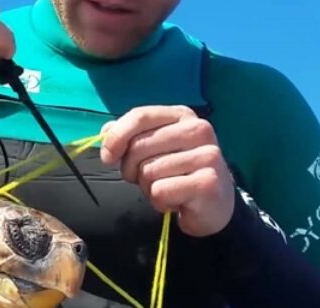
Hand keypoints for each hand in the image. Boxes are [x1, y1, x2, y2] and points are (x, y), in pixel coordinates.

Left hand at [100, 106, 234, 236]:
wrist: (213, 204)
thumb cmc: (177, 172)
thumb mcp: (153, 149)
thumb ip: (130, 136)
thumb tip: (106, 130)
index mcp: (182, 115)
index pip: (140, 116)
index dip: (116, 137)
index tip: (107, 157)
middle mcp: (198, 130)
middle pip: (139, 146)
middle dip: (132, 169)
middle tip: (147, 179)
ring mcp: (207, 155)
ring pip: (148, 172)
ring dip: (148, 187)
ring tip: (167, 188)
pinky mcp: (208, 183)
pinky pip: (160, 191)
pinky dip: (160, 201)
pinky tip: (177, 201)